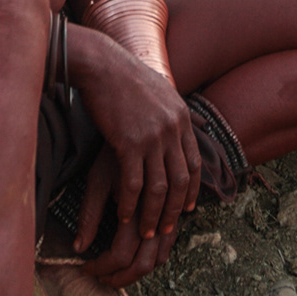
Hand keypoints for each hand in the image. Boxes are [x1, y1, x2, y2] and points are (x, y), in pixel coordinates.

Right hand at [70, 28, 198, 275]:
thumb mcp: (160, 90)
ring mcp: (153, 136)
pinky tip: (124, 216)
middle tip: (166, 230)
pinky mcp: (129, 142)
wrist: (102, 64)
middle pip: (180, 180)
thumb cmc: (124, 77)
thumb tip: (182, 124)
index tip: (185, 208)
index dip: (191, 190)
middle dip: (173, 210)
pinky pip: (133, 183)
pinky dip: (130, 204)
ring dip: (152, 214)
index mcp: (182, 117)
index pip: (195, 163)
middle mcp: (172, 128)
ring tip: (145, 232)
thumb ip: (171, 111)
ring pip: (158, 187)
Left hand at [76, 151, 181, 286]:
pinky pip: (173, 242)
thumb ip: (89, 214)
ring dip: (141, 268)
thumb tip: (78, 249)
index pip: (120, 253)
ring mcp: (172, 209)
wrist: (143, 120)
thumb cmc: (114, 150)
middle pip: (143, 261)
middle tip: (103, 278)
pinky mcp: (178, 207)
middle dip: (122, 276)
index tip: (88, 268)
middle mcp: (158, 210)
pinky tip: (144, 249)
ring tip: (120, 269)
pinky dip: (158, 253)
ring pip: (162, 253)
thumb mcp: (97, 179)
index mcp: (135, 205)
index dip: (103, 267)